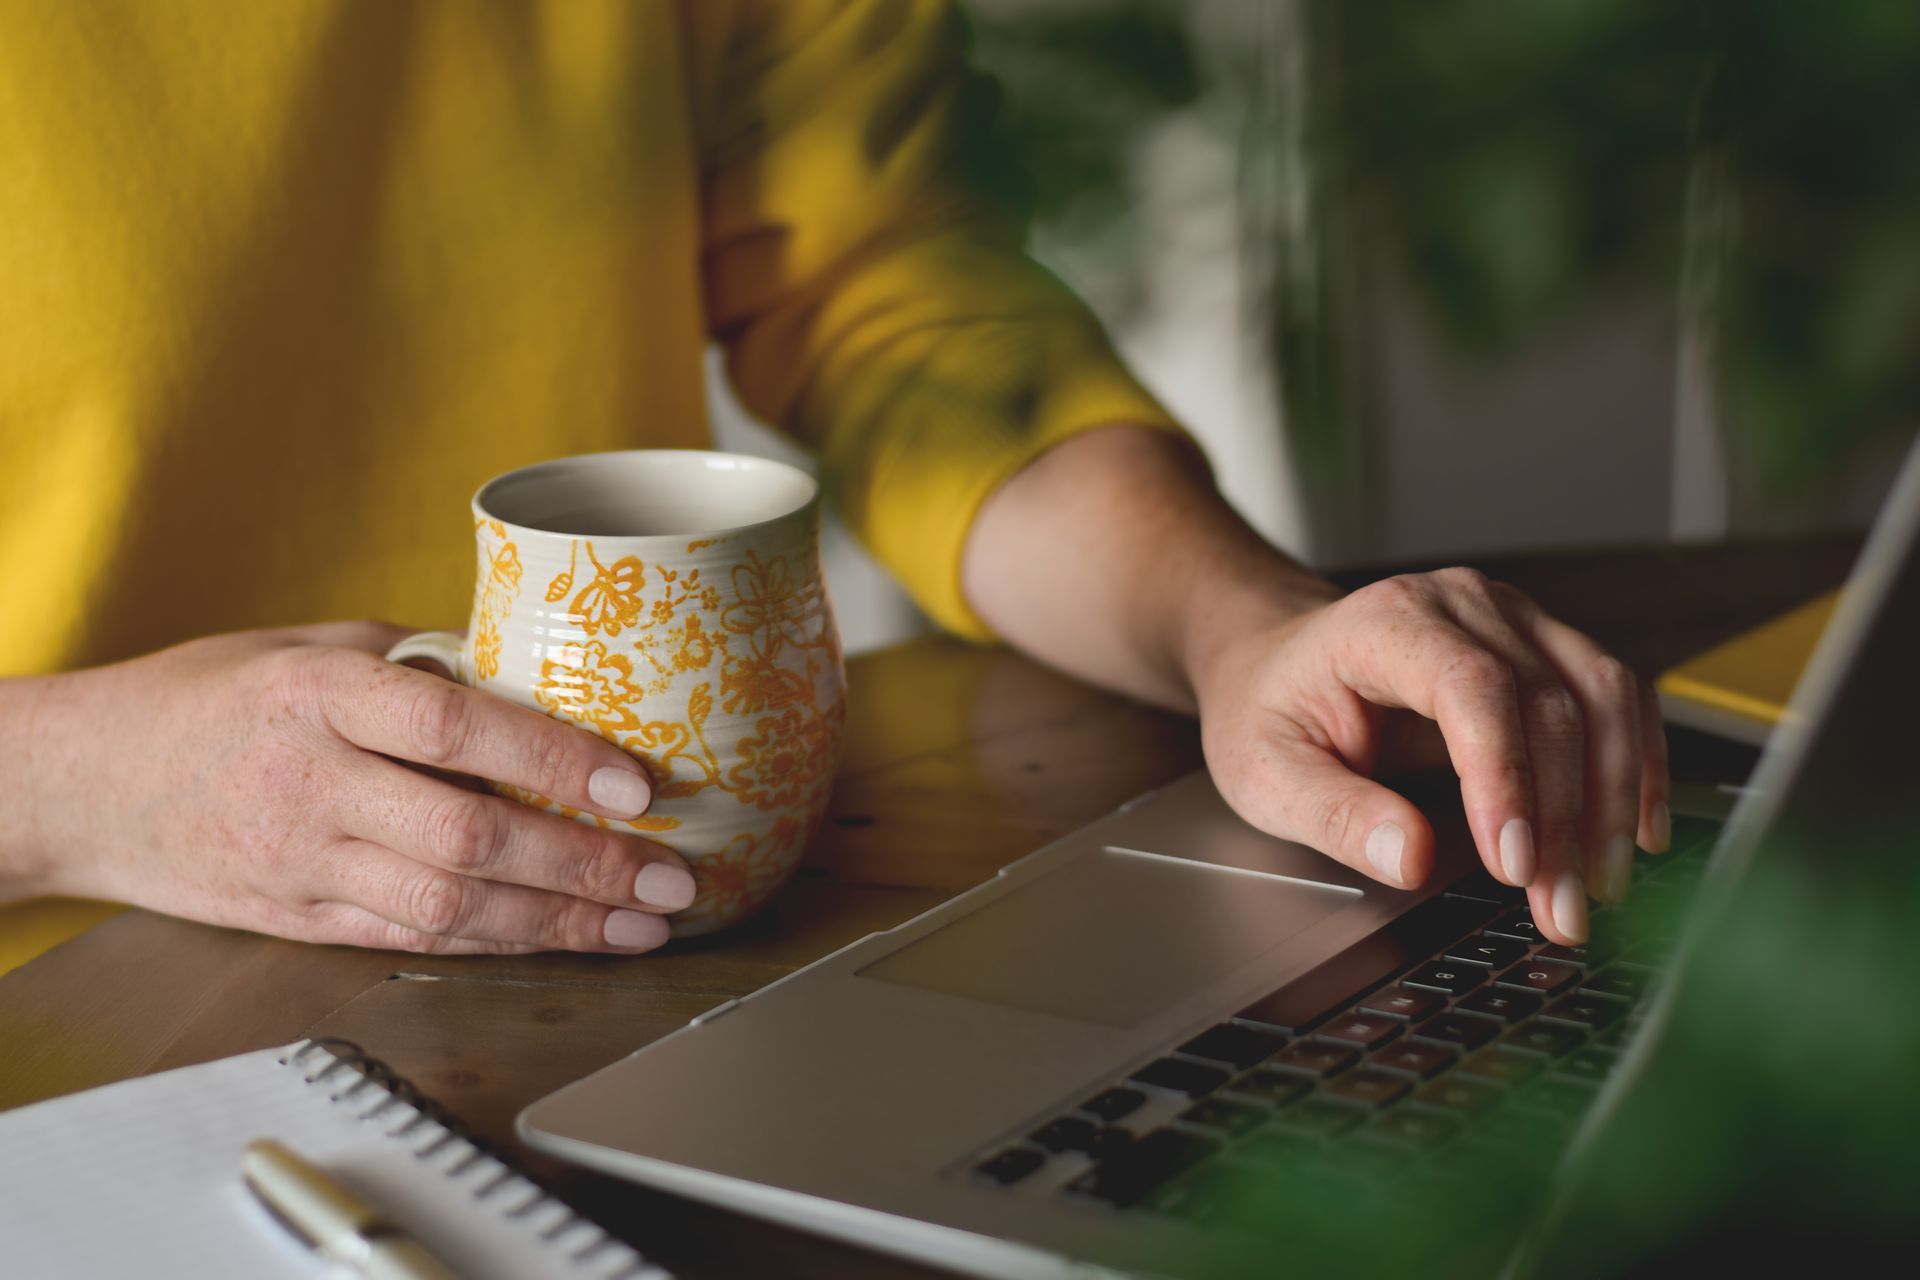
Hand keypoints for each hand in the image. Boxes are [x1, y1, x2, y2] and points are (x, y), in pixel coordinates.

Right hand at [10, 622, 694, 953]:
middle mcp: (309, 781)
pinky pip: (412, 938)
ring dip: (559, 921)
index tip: (635, 781)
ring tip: (642, 922)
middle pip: (466, 834)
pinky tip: (564, 938)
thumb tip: (537, 670)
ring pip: (448, 905)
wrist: (86, 782)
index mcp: (316, 693)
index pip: (450, 725)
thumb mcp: (307, 644)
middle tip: (671, 874)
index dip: (551, 757)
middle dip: (583, 863)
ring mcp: (301, 861)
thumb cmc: (208, 697)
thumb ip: (417, 660)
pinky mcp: (296, 920)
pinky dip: (498, 943)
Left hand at [1190, 568, 1670, 944]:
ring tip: (1598, 888)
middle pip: (1549, 702)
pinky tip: (1633, 834)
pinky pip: (1617, 700)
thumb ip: (1335, 814)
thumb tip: (1414, 857)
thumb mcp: (1265, 772)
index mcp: (1387, 623)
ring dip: (1614, 800)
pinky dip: (1636, 768)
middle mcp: (1463, 605)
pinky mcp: (1545, 648)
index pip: (1472, 688)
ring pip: (1602, 697)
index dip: (1507, 778)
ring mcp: (1514, 620)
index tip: (1516, 865)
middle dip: (1566, 819)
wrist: (1275, 661)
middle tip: (1562, 910)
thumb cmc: (1268, 709)